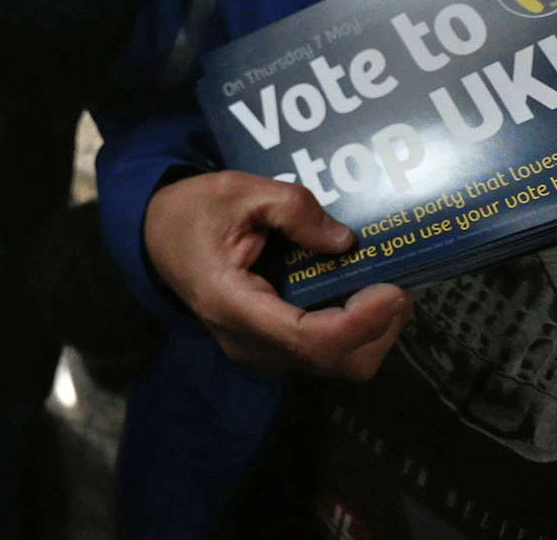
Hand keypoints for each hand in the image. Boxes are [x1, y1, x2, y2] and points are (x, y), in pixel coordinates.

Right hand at [143, 171, 411, 379]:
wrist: (155, 237)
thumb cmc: (193, 212)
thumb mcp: (238, 191)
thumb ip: (292, 209)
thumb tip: (345, 241)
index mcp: (234, 304)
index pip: (310, 337)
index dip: (361, 322)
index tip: (393, 291)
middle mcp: (249, 343)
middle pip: (334, 362)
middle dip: (379, 330)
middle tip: (401, 288)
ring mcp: (259, 352)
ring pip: (335, 364)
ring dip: (372, 333)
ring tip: (387, 289)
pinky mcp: (270, 347)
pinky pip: (323, 352)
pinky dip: (353, 332)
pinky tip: (361, 296)